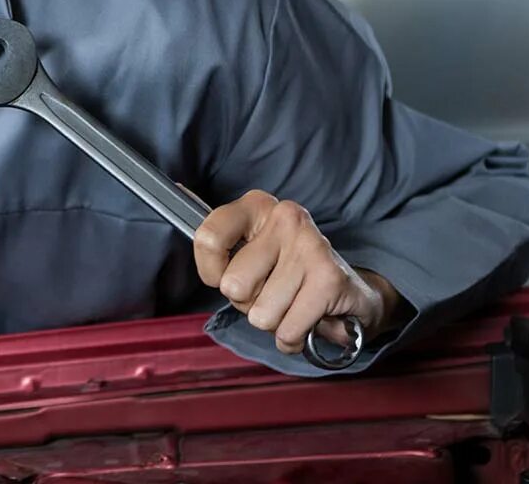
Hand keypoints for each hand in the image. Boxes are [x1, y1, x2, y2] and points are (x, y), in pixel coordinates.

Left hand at [193, 190, 404, 353]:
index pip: (208, 237)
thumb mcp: (249, 250)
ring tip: (291, 304)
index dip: (210, 270)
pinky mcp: (330, 279)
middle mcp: (285, 217)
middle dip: (247, 302)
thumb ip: (217, 240)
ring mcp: (309, 246)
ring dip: (273, 321)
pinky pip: (287, 330)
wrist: (352, 294)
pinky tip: (306, 321)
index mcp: (256, 206)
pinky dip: (292, 338)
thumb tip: (176, 190)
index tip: (223, 274)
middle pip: (232, 285)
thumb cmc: (288, 273)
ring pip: (260, 313)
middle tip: (272, 291)